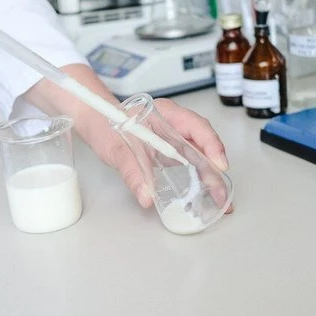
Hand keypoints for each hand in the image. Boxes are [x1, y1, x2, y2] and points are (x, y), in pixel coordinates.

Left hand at [26, 64, 232, 210]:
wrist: (92, 119)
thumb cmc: (104, 124)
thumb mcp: (115, 148)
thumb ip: (131, 171)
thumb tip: (146, 197)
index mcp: (166, 113)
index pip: (197, 126)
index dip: (211, 146)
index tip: (218, 166)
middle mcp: (173, 125)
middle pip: (203, 145)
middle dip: (216, 171)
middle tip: (222, 196)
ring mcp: (172, 138)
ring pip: (199, 156)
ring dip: (210, 178)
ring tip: (219, 201)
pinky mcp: (167, 151)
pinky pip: (187, 164)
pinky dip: (197, 179)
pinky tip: (202, 195)